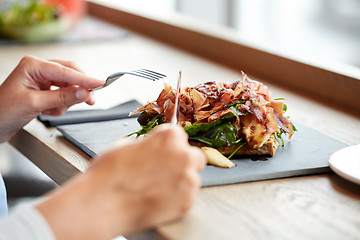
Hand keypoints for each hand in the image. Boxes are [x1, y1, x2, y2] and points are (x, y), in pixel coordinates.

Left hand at [0, 56, 103, 141]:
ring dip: (67, 101)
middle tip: (91, 100)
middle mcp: (38, 69)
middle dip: (79, 89)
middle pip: (70, 75)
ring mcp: (42, 80)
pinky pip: (63, 95)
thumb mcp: (35, 104)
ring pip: (68, 87)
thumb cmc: (4, 111)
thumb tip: (84, 93)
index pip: (66, 71)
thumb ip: (62, 98)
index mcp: (33, 65)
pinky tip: (50, 111)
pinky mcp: (44, 90)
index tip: (101, 83)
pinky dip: (61, 105)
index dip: (85, 79)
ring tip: (55, 110)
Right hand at [36, 124, 206, 239]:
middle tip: (165, 170)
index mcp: (169, 137)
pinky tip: (159, 198)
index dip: (169, 145)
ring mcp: (187, 180)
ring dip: (180, 180)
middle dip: (182, 161)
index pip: (178, 135)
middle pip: (193, 155)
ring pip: (192, 177)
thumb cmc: (108, 173)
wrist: (101, 204)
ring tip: (158, 188)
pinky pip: (188, 195)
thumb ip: (147, 144)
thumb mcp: (125, 145)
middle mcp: (183, 156)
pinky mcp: (186, 202)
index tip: (164, 152)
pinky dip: (178, 197)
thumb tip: (150, 148)